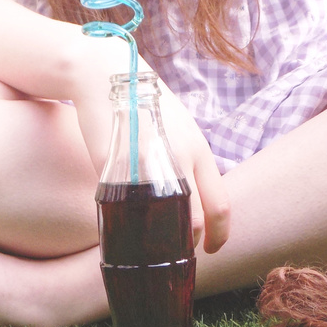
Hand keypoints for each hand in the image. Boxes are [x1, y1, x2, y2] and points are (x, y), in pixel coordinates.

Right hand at [74, 58, 229, 254]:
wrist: (107, 74)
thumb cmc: (146, 107)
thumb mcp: (180, 131)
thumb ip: (189, 164)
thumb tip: (190, 202)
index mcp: (199, 151)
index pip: (219, 205)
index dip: (219, 236)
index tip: (211, 249)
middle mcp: (178, 159)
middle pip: (193, 220)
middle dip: (187, 244)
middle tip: (177, 251)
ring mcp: (145, 164)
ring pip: (159, 219)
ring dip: (156, 238)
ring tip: (151, 240)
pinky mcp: (113, 165)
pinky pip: (123, 205)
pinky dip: (124, 220)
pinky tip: (123, 220)